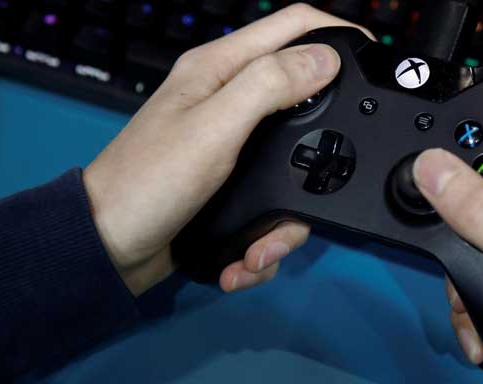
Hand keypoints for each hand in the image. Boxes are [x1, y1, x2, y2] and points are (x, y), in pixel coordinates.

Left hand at [84, 5, 370, 295]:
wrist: (110, 252)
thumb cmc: (149, 183)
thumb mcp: (214, 128)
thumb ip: (269, 86)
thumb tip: (325, 58)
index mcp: (221, 69)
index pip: (291, 26)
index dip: (336, 31)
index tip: (373, 57)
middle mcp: (231, 102)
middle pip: (305, 103)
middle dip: (321, 150)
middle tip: (333, 179)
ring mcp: (235, 148)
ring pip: (296, 168)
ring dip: (288, 222)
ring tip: (263, 249)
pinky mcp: (236, 188)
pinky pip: (275, 205)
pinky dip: (267, 239)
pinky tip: (248, 257)